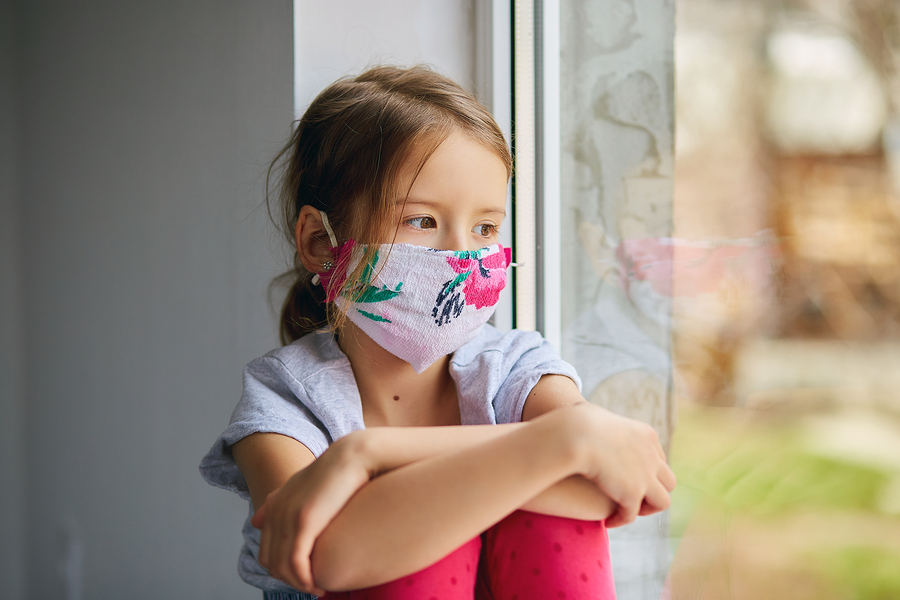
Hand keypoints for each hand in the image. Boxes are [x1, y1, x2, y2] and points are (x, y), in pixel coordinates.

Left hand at [251, 432, 371, 594]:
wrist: (354, 455)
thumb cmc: (337, 473)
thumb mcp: (301, 486)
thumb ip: (277, 503)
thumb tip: (254, 521)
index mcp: (274, 504)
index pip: (265, 551)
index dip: (282, 570)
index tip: (304, 577)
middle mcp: (276, 511)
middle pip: (270, 562)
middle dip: (289, 580)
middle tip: (313, 587)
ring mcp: (287, 516)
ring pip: (281, 567)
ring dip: (298, 584)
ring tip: (318, 589)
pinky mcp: (304, 521)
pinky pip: (295, 563)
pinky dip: (304, 579)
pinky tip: (319, 584)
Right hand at [564, 404, 675, 527]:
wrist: (577, 435)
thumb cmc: (578, 422)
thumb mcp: (595, 415)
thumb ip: (598, 418)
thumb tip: (585, 413)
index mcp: (647, 435)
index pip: (658, 458)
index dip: (647, 471)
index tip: (632, 478)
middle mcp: (652, 456)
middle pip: (668, 480)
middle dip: (654, 490)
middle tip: (635, 497)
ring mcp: (645, 477)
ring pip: (662, 501)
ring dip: (647, 508)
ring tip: (627, 510)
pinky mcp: (632, 494)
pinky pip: (632, 515)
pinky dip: (622, 519)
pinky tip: (609, 521)